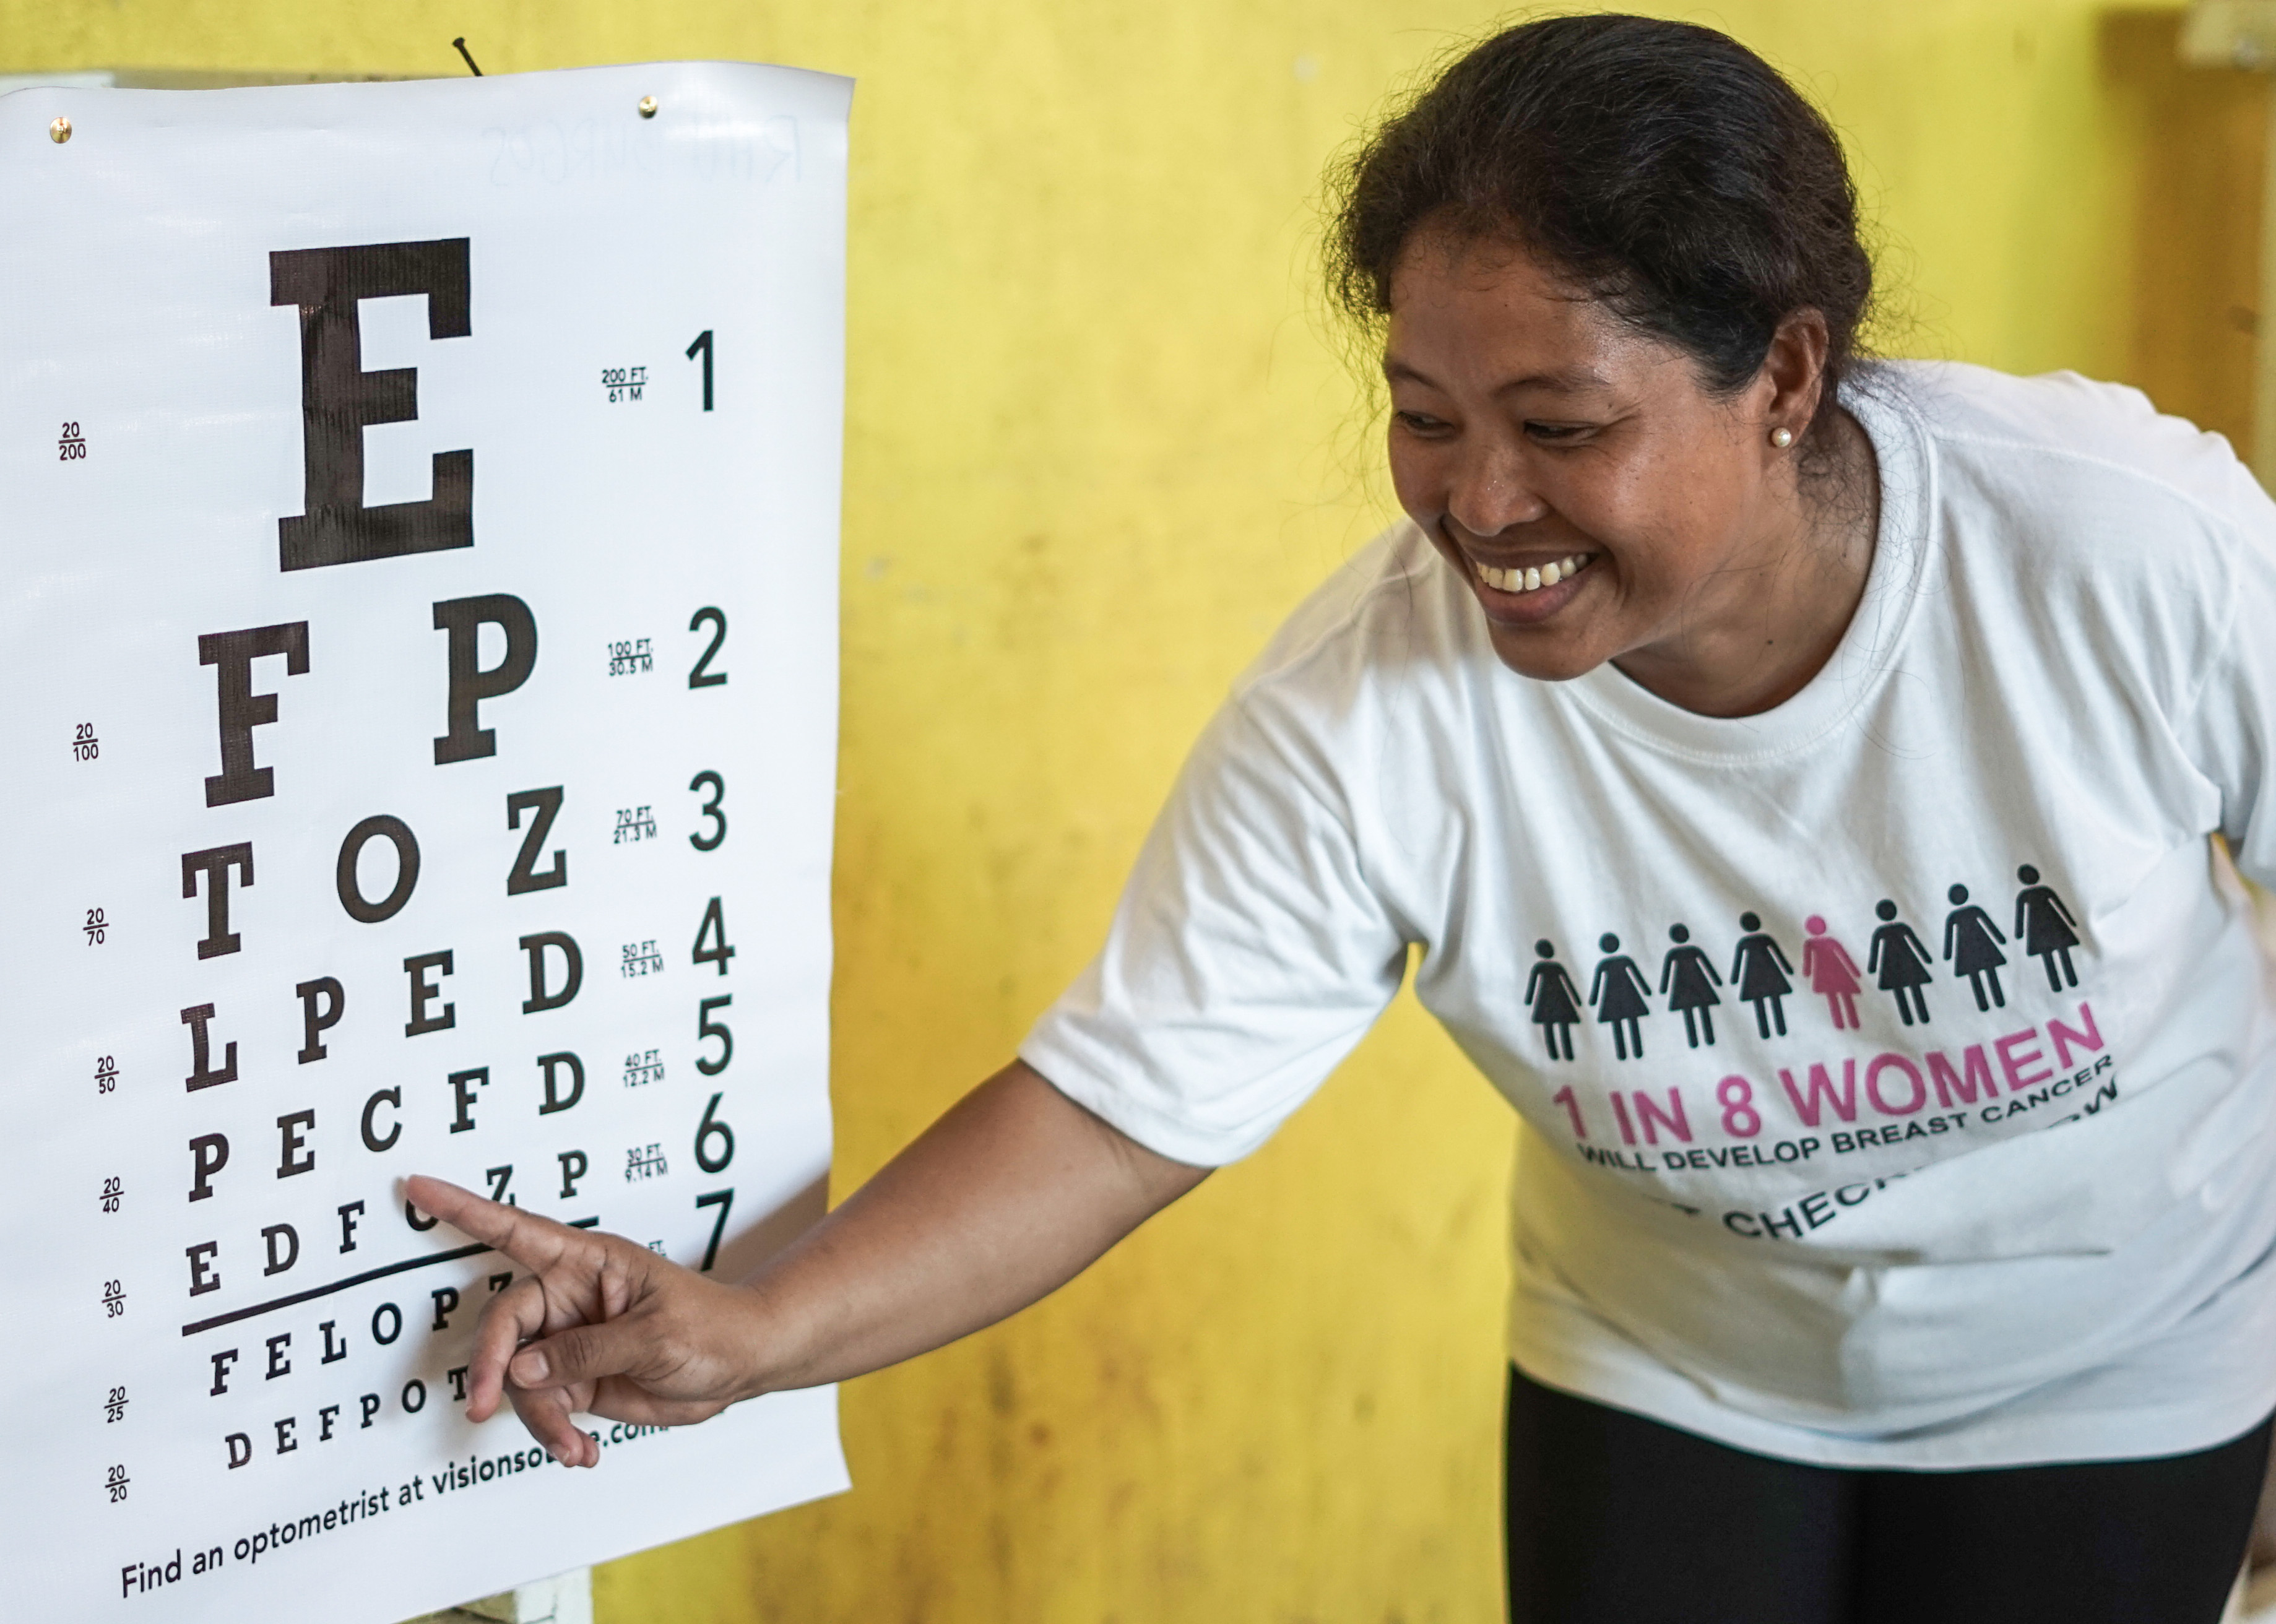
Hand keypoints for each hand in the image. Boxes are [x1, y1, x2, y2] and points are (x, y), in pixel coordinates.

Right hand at [404, 1174, 772, 1467]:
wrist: (741, 1366)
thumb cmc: (712, 1327)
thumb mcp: (655, 1337)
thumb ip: (587, 1351)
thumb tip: (522, 1368)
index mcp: (588, 1261)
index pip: (517, 1230)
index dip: (465, 1209)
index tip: (419, 1186)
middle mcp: (569, 1297)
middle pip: (506, 1325)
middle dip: (494, 1369)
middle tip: (485, 1406)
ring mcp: (568, 1339)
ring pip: (521, 1378)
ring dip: (539, 1417)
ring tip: (572, 1445)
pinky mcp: (574, 1378)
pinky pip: (543, 1407)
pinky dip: (556, 1434)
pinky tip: (581, 1451)